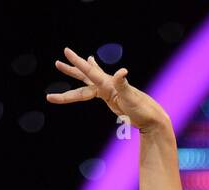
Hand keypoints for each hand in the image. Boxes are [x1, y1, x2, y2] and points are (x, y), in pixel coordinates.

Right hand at [47, 47, 167, 131]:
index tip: (66, 52)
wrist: (151, 118)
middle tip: (57, 62)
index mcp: (108, 85)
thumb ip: (124, 85)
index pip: (89, 72)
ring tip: (60, 65)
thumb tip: (122, 71)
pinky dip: (89, 82)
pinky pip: (93, 89)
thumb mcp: (131, 98)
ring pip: (86, 82)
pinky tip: (89, 74)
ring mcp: (107, 91)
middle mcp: (107, 85)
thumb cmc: (142, 109)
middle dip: (71, 70)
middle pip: (84, 76)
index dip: (77, 62)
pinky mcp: (110, 98)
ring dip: (75, 74)